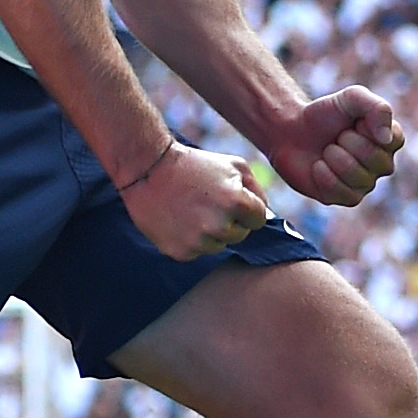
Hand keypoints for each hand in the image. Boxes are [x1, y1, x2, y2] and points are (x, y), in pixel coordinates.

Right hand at [122, 141, 271, 261]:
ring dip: (210, 232)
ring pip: (218, 245)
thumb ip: (256, 189)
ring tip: (191, 210)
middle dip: (230, 221)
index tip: (229, 199)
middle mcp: (219, 225)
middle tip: (207, 202)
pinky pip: (196, 252)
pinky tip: (178, 220)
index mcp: (236, 202)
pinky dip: (190, 240)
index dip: (246, 208)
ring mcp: (198, 241)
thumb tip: (268, 214)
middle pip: (240, 235)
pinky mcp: (180, 252)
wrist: (149, 170)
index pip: (258, 220)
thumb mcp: (234, 165)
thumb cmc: (195, 165)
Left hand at [264, 85, 403, 207]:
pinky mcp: (346, 198)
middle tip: (336, 136)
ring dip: (334, 157)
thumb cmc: (325, 114)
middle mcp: (382, 164)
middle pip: (375, 159)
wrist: (293, 131)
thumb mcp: (352, 98)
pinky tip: (318, 165)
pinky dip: (323, 174)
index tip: (354, 121)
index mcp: (389, 140)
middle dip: (347, 142)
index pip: (392, 140)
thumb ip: (377, 108)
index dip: (367, 128)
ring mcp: (366, 183)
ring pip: (357, 177)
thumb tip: (386, 137)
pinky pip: (340, 191)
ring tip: (327, 150)